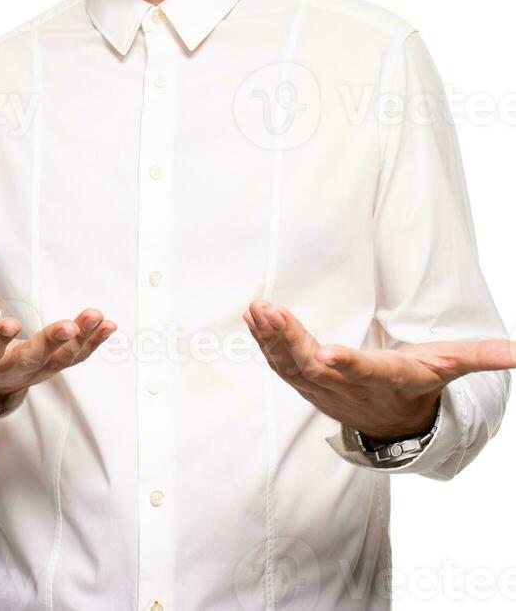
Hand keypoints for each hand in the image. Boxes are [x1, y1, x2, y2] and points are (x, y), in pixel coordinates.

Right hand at [0, 309, 116, 411]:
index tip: (7, 323)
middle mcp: (11, 365)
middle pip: (33, 358)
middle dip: (51, 343)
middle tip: (69, 326)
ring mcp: (37, 367)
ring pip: (63, 358)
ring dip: (82, 340)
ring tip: (98, 318)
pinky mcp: (56, 362)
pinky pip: (80, 355)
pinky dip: (96, 342)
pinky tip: (110, 325)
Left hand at [243, 299, 515, 439]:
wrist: (392, 423)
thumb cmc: (419, 385)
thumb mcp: (449, 368)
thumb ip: (480, 357)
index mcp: (386, 378)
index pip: (366, 371)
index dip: (348, 365)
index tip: (328, 354)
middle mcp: (349, 386)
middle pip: (316, 366)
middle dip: (292, 341)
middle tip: (272, 312)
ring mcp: (323, 387)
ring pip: (292, 365)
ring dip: (272, 338)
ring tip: (258, 309)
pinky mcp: (306, 382)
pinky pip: (281, 363)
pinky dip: (265, 342)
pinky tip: (253, 317)